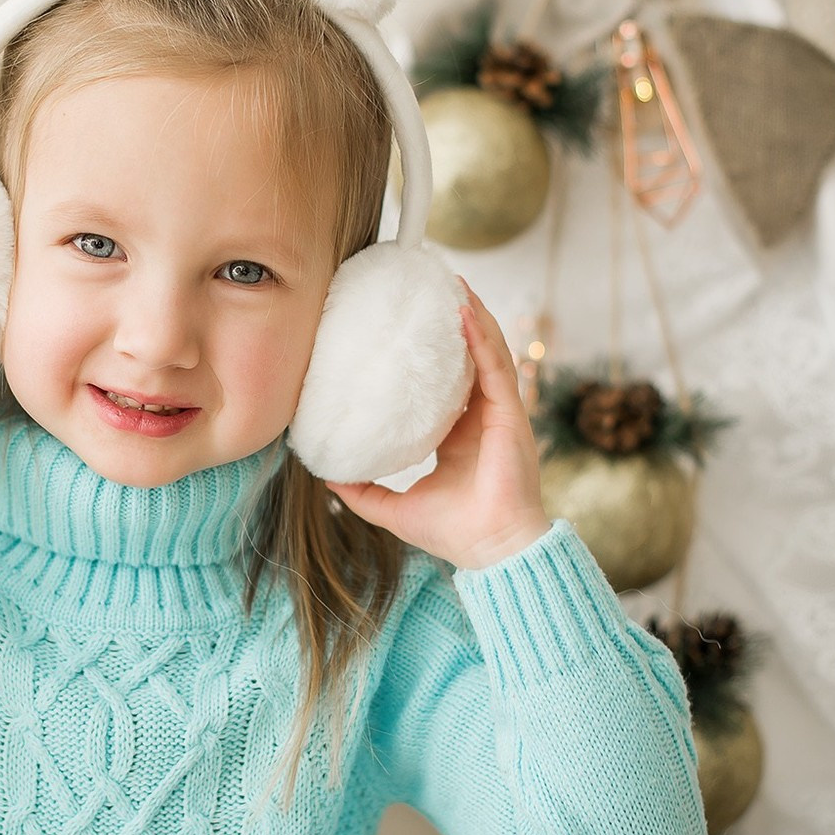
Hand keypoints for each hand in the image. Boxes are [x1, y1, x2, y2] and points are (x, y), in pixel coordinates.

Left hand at [324, 278, 552, 569]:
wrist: (492, 551)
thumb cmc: (454, 533)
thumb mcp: (393, 508)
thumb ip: (361, 491)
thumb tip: (323, 473)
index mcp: (460, 436)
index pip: (446, 383)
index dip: (433, 353)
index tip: (409, 327)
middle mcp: (483, 419)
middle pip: (472, 356)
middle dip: (458, 320)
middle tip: (433, 288)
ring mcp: (500, 414)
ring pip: (488, 352)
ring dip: (473, 315)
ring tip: (452, 284)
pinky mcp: (511, 415)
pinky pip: (495, 367)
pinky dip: (481, 338)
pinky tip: (464, 313)